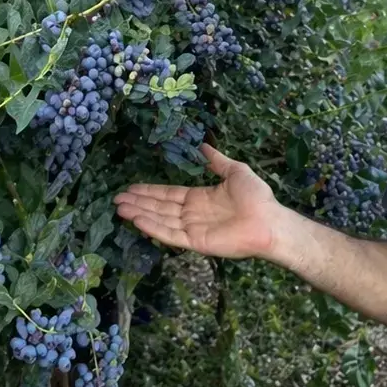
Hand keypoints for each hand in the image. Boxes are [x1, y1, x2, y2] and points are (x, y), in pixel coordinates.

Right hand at [114, 144, 280, 260]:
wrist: (270, 221)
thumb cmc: (256, 197)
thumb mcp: (235, 171)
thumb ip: (216, 161)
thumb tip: (203, 145)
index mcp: (199, 198)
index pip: (168, 194)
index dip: (149, 191)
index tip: (130, 187)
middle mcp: (192, 214)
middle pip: (159, 207)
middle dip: (138, 202)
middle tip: (116, 198)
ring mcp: (192, 229)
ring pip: (160, 220)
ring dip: (139, 213)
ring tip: (119, 208)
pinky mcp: (195, 242)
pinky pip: (170, 234)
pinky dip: (153, 227)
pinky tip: (137, 220)